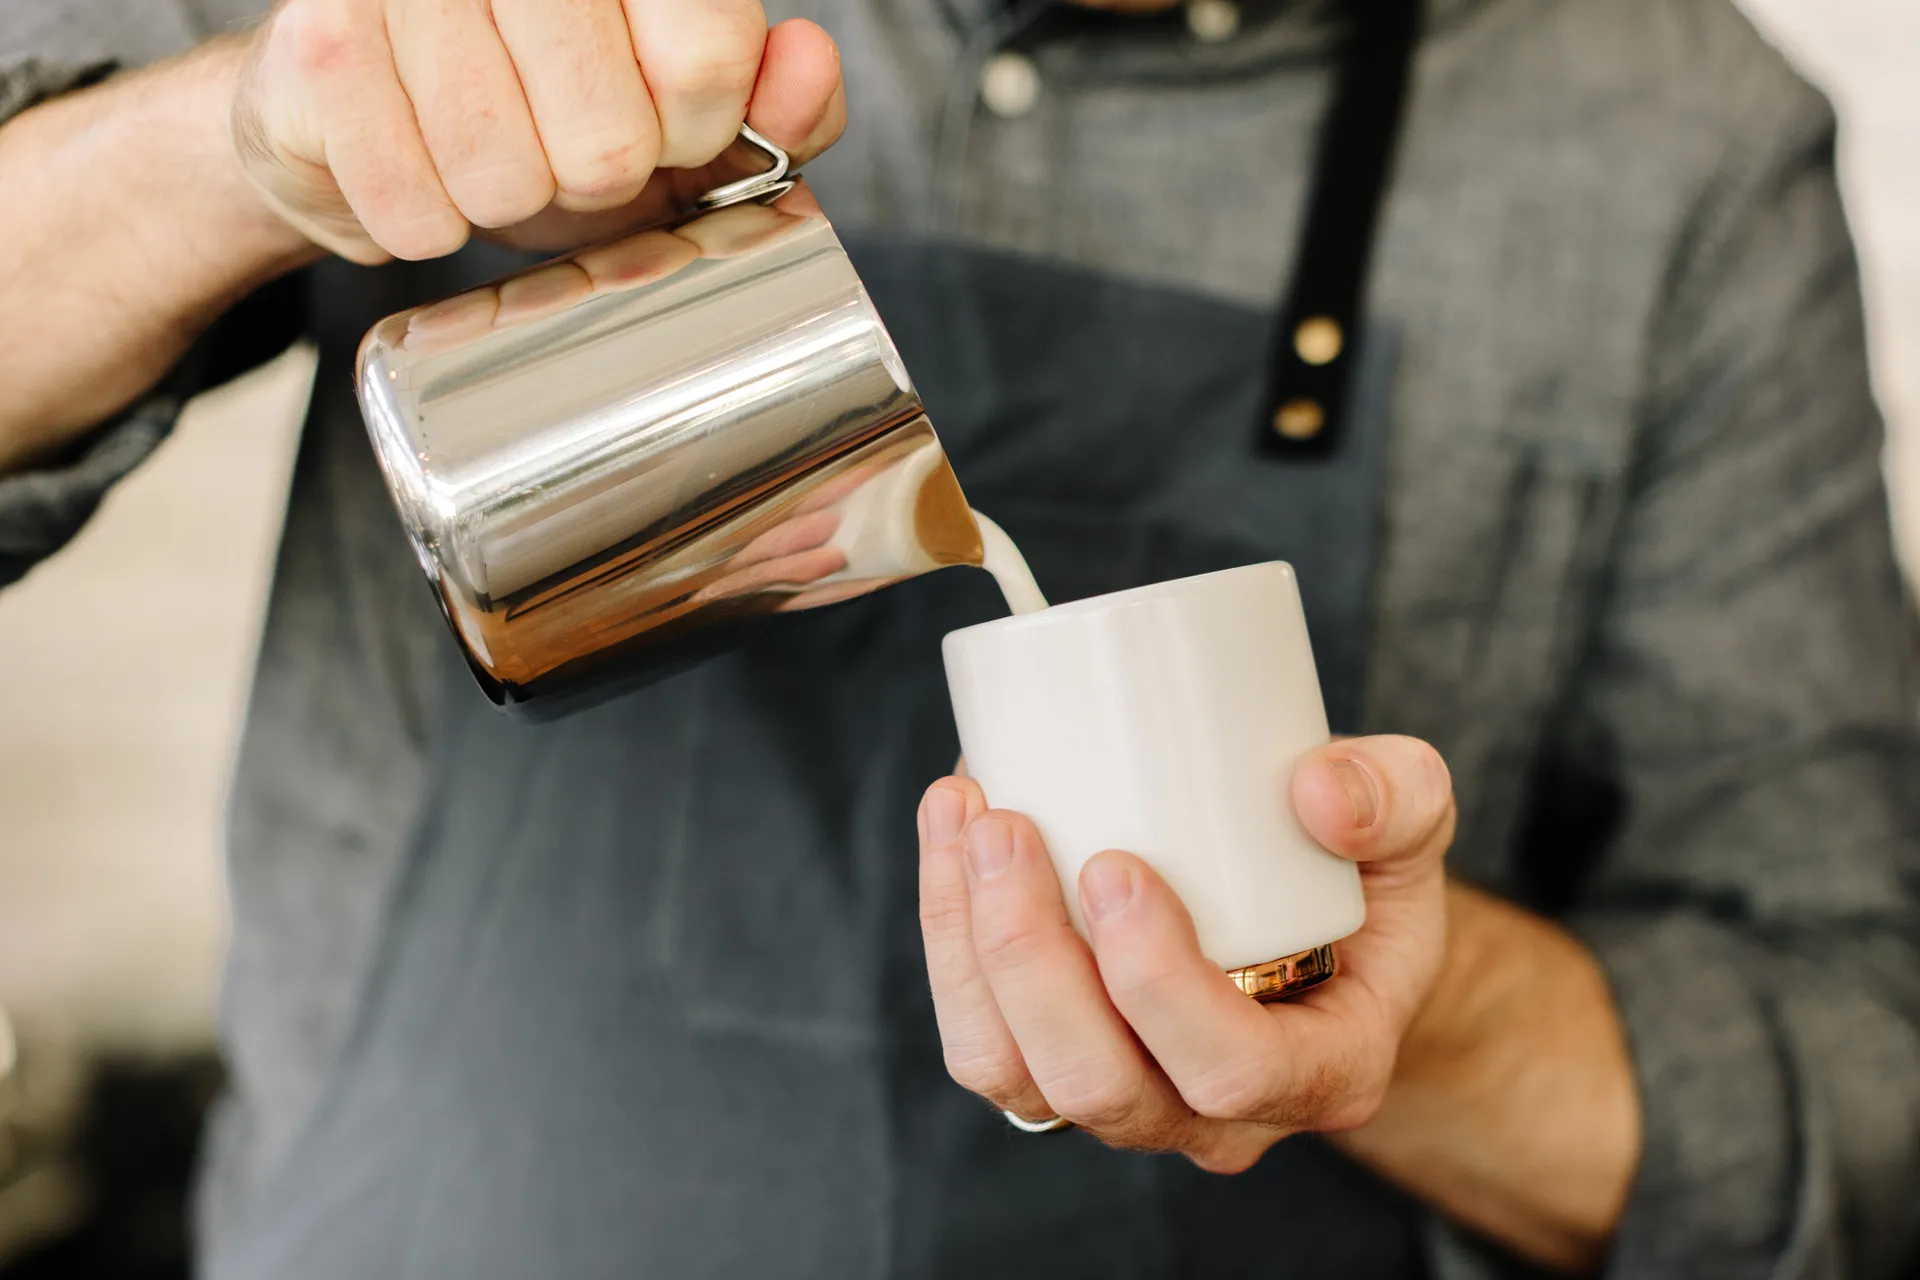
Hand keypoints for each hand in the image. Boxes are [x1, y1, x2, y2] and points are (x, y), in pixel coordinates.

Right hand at [231, 0, 845, 262]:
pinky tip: (416, 164)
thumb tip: (808, 60)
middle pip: (609, 141)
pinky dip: (425, 220)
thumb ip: (775, 106)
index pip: (705, 60)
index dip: (693, 135)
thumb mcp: (678, 119)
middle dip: (592, 180)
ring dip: (506, 203)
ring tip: (486, 156)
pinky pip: (417, 210)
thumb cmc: (538, 113)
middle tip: (557, 146)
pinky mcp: (319, 44)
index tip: (664, 130)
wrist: (354, 116)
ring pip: (510, 181)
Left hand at [916, 735, 1453, 1171]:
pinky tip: (949, 835)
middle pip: (1099, 1082)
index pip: (1232, 1070)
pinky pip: (984, 1041)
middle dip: (1032, 956)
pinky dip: (949, 939)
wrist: (1322, 925)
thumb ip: (1396, 796)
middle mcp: (1218, 1115)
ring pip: (1018, 1073)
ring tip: (965, 819)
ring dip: (969, 947)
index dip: (1157, 984)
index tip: (1112, 866)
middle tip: (1008, 828)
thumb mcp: (1417, 826)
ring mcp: (1130, 1100)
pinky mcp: (1060, 1066)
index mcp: (1322, 1069)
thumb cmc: (1366, 880)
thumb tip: (1320, 790)